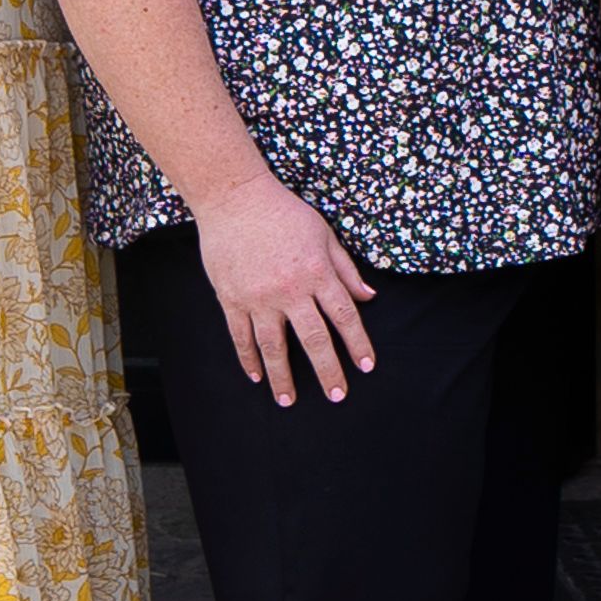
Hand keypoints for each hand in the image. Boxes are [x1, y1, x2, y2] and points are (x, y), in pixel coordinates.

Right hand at [197, 170, 377, 400]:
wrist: (235, 199)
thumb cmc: (284, 213)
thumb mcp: (324, 235)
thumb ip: (346, 269)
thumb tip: (369, 297)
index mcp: (317, 272)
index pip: (344, 315)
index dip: (357, 343)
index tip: (366, 366)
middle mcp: (290, 289)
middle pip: (314, 339)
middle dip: (327, 370)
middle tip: (337, 396)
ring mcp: (258, 297)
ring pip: (274, 346)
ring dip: (283, 377)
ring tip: (289, 401)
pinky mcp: (231, 299)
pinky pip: (241, 336)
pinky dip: (249, 359)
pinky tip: (257, 377)